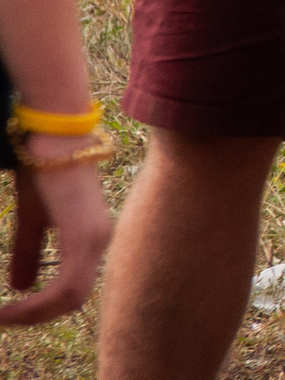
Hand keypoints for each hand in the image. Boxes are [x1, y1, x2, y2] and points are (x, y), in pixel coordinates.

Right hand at [0, 149, 112, 326]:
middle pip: (75, 299)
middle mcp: (101, 241)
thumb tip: (19, 286)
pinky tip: (11, 307)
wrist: (53, 139)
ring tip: (3, 317)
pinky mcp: (84, 237)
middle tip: (4, 319)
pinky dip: (37, 304)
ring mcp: (96, 239)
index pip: (76, 288)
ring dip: (34, 314)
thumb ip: (29, 251)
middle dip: (37, 315)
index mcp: (92, 237)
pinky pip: (65, 287)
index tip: (10, 314)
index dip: (44, 307)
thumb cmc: (44, 170)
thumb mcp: (32, 219)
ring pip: (72, 298)